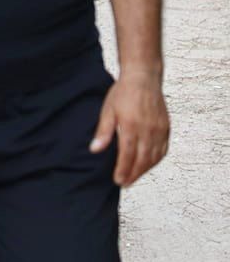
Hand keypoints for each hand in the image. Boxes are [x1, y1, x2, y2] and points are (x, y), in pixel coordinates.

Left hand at [90, 71, 169, 185]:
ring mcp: (159, 130)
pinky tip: (148, 165)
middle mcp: (148, 130)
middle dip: (133, 174)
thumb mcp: (107, 110)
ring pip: (154, 157)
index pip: (128, 155)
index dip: (123, 170)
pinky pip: (163, 149)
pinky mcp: (166, 128)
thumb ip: (103, 132)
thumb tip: (95, 150)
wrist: (143, 78)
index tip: (118, 181)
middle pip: (142, 160)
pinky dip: (156, 160)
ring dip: (145, 170)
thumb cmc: (122, 93)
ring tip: (134, 177)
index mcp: (132, 126)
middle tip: (124, 184)